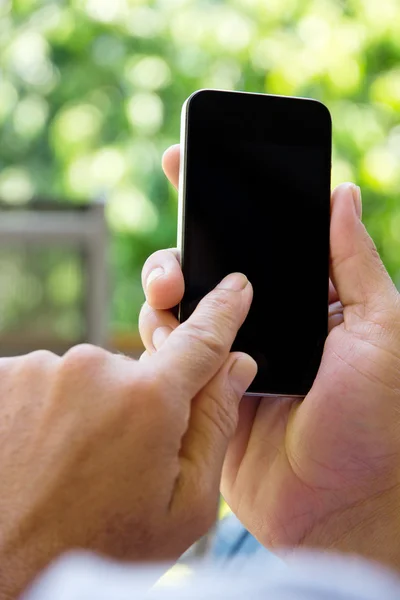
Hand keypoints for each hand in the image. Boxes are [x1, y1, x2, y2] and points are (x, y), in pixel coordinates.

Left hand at [0, 275, 255, 598]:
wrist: (4, 568)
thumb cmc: (99, 546)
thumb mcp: (183, 506)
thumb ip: (216, 426)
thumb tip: (235, 366)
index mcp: (150, 401)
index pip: (202, 338)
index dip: (224, 310)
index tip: (236, 287)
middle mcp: (94, 369)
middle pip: (137, 371)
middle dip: (137, 405)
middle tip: (118, 461)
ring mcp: (42, 370)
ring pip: (88, 378)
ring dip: (88, 412)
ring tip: (71, 466)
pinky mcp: (3, 376)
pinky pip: (46, 382)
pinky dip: (47, 412)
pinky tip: (39, 454)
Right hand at [140, 145, 399, 568]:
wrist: (340, 504)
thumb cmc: (373, 420)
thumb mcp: (380, 329)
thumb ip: (355, 262)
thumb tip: (342, 192)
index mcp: (302, 297)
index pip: (257, 235)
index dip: (221, 197)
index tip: (187, 162)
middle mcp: (261, 319)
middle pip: (205, 265)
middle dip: (177, 249)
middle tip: (173, 263)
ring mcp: (228, 354)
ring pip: (178, 305)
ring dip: (162, 293)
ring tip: (170, 298)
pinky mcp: (203, 389)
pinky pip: (169, 352)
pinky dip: (161, 339)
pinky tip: (167, 343)